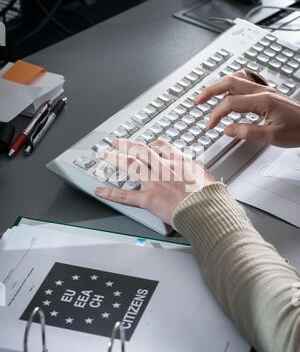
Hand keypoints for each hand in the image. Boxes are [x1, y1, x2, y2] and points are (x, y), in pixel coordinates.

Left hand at [95, 138, 214, 224]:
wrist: (206, 209)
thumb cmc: (209, 196)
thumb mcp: (207, 176)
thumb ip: (198, 171)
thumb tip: (199, 171)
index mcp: (178, 161)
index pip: (160, 146)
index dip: (150, 144)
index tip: (146, 144)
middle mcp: (163, 167)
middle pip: (140, 150)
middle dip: (126, 145)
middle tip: (117, 142)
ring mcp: (154, 182)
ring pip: (130, 165)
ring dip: (114, 158)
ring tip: (104, 154)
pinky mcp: (148, 198)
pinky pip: (125, 195)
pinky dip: (111, 193)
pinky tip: (100, 190)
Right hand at [195, 72, 299, 147]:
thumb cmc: (298, 130)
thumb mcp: (271, 136)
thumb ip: (246, 132)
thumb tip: (226, 130)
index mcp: (263, 100)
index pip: (230, 103)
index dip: (216, 114)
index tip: (210, 126)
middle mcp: (263, 90)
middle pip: (229, 82)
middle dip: (210, 90)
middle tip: (197, 101)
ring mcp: (265, 88)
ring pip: (237, 78)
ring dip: (220, 84)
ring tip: (208, 93)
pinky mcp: (268, 91)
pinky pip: (246, 80)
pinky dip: (232, 83)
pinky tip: (229, 90)